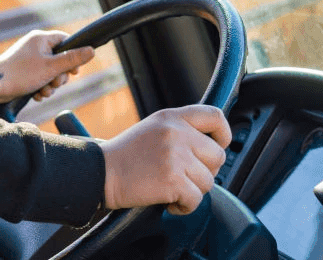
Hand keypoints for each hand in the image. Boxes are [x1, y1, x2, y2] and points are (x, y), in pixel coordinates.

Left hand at [0, 30, 93, 103]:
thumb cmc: (21, 73)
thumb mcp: (52, 67)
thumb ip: (72, 59)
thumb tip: (91, 50)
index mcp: (41, 39)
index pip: (66, 40)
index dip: (73, 55)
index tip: (74, 70)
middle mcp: (35, 46)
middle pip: (60, 59)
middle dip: (60, 76)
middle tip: (54, 83)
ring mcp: (29, 59)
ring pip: (51, 72)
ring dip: (50, 85)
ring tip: (43, 91)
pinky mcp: (24, 71)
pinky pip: (40, 78)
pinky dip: (41, 87)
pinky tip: (36, 94)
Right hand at [100, 105, 230, 214]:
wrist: (99, 172)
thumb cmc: (125, 155)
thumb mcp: (153, 129)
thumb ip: (181, 131)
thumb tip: (213, 146)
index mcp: (171, 118)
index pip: (214, 116)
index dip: (223, 133)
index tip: (216, 145)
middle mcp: (176, 132)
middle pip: (217, 156)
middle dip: (205, 171)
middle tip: (184, 175)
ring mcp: (175, 155)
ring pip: (208, 181)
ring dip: (192, 190)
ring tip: (171, 186)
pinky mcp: (173, 179)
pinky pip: (196, 200)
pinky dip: (184, 206)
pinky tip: (169, 201)